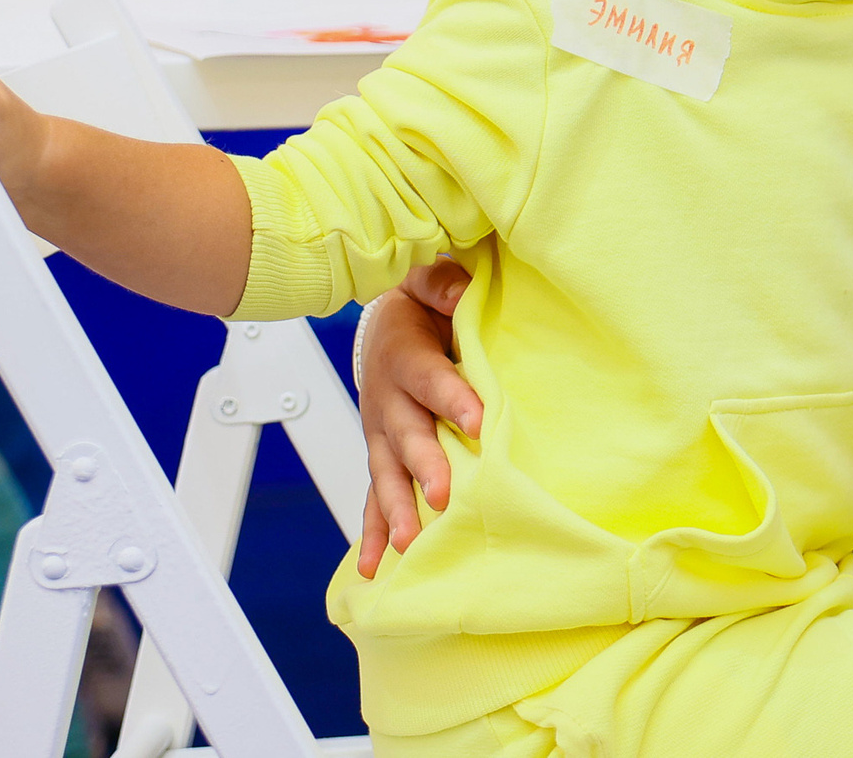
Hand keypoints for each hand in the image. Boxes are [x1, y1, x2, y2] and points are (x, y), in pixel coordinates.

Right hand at [354, 259, 480, 576]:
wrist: (383, 330)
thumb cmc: (417, 310)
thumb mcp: (427, 285)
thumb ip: (442, 284)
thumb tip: (460, 290)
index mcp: (405, 360)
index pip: (432, 380)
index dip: (453, 398)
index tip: (479, 420)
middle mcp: (388, 404)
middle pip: (408, 437)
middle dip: (426, 466)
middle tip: (446, 494)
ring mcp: (382, 436)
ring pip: (389, 476)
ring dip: (400, 510)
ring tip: (412, 543)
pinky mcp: (382, 458)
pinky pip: (374, 498)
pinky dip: (373, 533)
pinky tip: (375, 567)